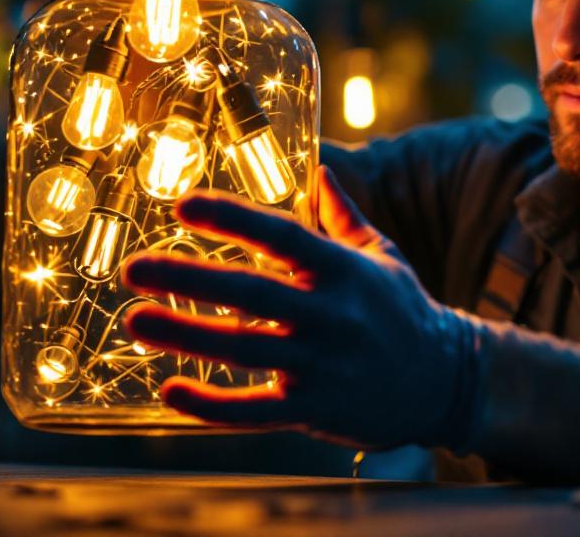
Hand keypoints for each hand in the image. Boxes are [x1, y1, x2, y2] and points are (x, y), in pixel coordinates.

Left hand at [122, 167, 479, 449]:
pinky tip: (171, 390)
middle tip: (134, 268)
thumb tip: (320, 167)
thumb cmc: (402, 309)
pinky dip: (211, 406)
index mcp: (344, 270)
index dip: (232, 218)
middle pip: (251, 293)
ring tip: (136, 320)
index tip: (183, 203)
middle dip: (189, 278)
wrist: (445, 381)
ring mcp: (321, 365)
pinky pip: (254, 412)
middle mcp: (332, 315)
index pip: (282, 235)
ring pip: (244, 350)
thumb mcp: (381, 254)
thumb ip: (343, 215)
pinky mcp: (313, 408)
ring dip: (186, 335)